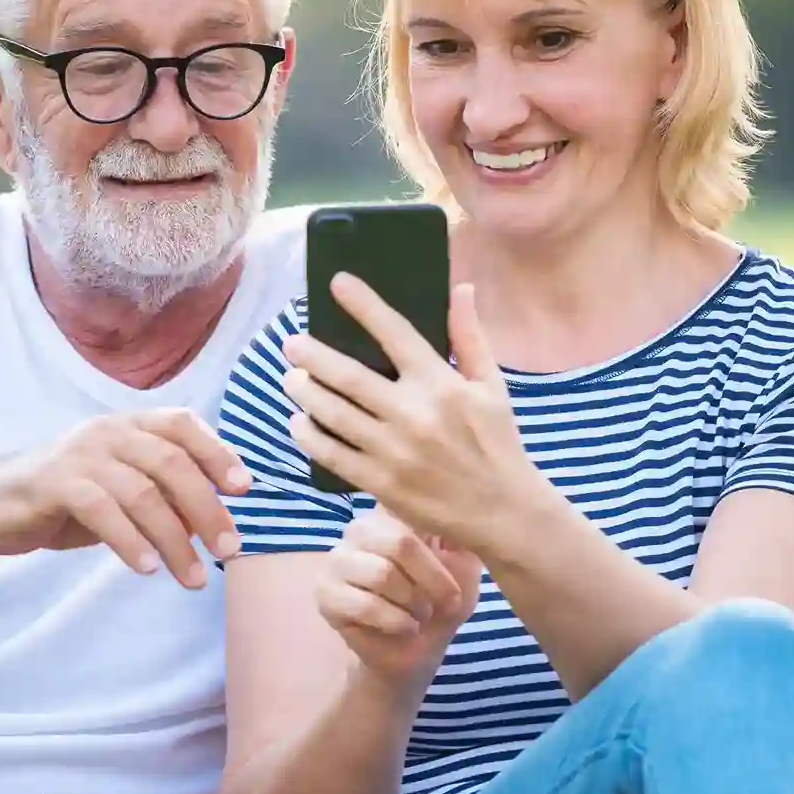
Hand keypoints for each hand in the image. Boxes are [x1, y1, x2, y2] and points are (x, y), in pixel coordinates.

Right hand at [0, 408, 250, 586]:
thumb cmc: (63, 498)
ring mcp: (79, 454)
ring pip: (142, 492)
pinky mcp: (53, 482)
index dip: (217, 452)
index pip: (182, 424)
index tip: (244, 489)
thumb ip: (161, 498)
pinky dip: (131, 541)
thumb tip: (213, 524)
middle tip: (228, 548)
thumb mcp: (119, 492)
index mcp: (127, 425)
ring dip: (175, 539)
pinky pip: (103, 510)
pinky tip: (147, 568)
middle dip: (207, 507)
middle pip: (171, 463)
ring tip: (192, 577)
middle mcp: (107, 431)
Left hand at [283, 279, 547, 554]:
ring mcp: (394, 451)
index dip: (364, 305)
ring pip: (335, 415)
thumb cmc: (497, 442)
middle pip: (350, 377)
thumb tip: (461, 288)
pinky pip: (334, 456)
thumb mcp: (492, 386)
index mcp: (441, 384)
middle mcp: (413, 414)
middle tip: (292, 343)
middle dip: (314, 356)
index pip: (396, 333)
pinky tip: (299, 423)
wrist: (503, 511)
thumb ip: (471, 337)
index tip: (337, 283)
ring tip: (291, 378)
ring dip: (306, 393)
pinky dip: (310, 437)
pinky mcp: (381, 483)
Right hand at [317, 508, 482, 688]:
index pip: (409, 504)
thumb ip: (464, 534)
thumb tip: (462, 506)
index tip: (458, 557)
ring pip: (382, 574)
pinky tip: (406, 627)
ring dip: (414, 603)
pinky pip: (365, 604)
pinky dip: (395, 621)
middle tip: (447, 602)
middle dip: (433, 579)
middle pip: (400, 541)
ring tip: (421, 614)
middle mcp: (360, 528)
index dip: (439, 536)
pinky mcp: (326, 594)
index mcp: (393, 512)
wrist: (419, 652)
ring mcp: (338, 560)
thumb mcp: (467, 566)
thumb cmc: (442, 602)